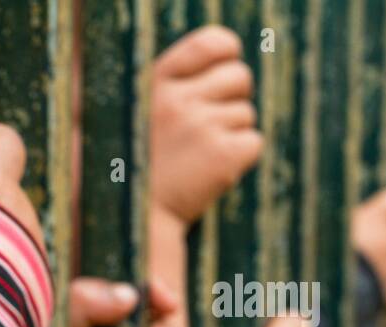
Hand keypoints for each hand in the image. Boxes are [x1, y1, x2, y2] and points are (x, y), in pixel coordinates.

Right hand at [150, 25, 262, 227]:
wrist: (131, 224)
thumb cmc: (132, 171)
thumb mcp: (136, 117)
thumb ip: (172, 87)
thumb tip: (226, 65)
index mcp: (153, 84)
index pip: (212, 44)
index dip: (226, 55)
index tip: (221, 71)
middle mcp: (176, 100)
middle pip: (240, 77)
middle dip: (233, 99)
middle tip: (207, 128)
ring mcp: (201, 127)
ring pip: (246, 115)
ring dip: (231, 135)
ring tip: (197, 159)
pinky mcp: (223, 156)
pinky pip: (254, 143)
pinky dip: (239, 159)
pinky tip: (210, 173)